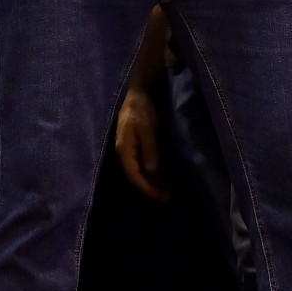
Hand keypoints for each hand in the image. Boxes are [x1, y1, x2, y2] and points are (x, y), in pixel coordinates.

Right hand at [113, 85, 166, 200]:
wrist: (138, 92)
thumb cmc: (141, 109)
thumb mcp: (147, 128)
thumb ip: (149, 148)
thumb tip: (151, 170)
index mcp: (124, 150)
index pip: (134, 175)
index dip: (147, 188)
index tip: (160, 197)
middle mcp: (124, 153)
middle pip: (136, 176)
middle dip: (151, 188)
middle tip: (167, 198)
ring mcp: (129, 149)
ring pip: (139, 172)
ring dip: (152, 182)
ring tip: (166, 192)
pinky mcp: (136, 146)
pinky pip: (142, 164)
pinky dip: (151, 173)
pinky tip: (160, 177)